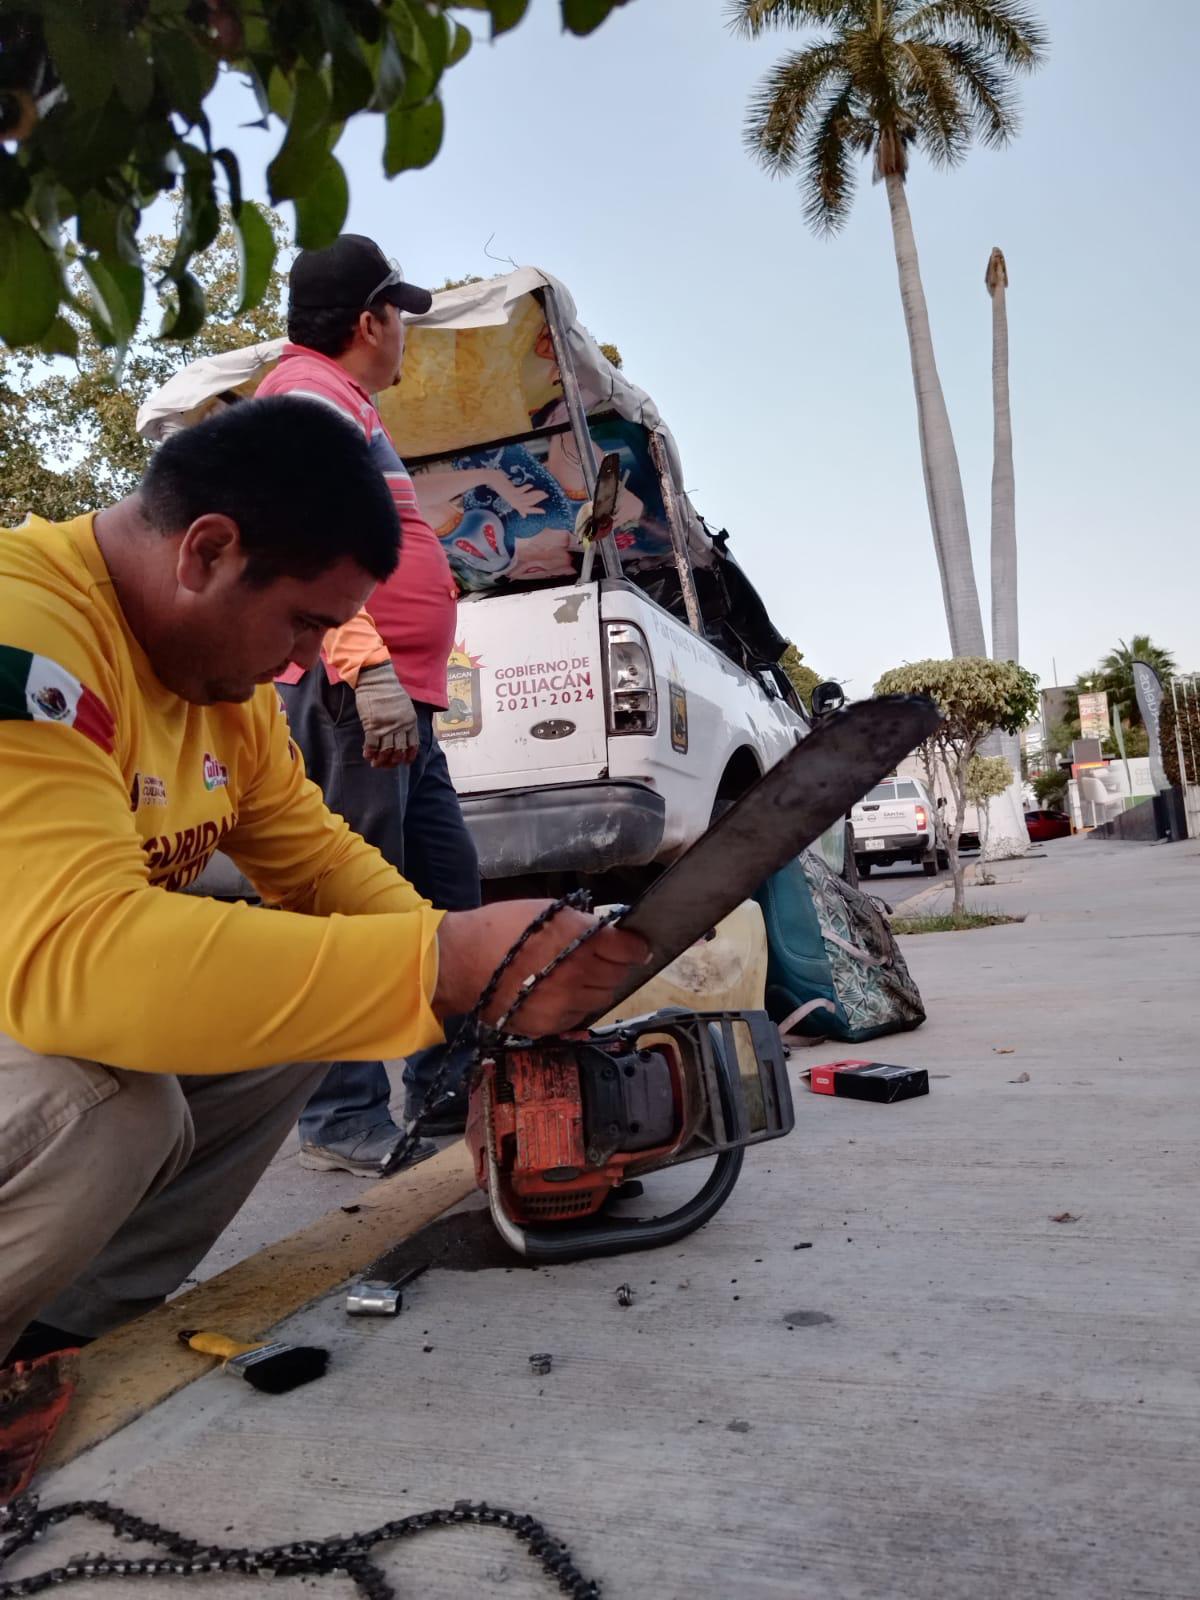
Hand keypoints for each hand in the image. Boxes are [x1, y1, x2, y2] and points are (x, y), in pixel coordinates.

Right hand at [354, 663, 418, 767]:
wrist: (377, 680)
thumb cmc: (389, 691)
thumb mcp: (405, 705)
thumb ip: (405, 720)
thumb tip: (402, 735)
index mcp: (411, 721)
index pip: (413, 744)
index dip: (409, 756)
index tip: (404, 763)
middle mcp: (400, 726)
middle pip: (399, 751)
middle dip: (392, 762)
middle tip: (385, 765)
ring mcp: (386, 726)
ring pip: (386, 751)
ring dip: (380, 760)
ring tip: (375, 764)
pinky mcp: (372, 725)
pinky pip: (372, 745)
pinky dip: (369, 752)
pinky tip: (367, 755)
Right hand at [434, 901, 649, 1036]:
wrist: (461, 962)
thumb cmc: (500, 928)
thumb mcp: (546, 911)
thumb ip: (580, 924)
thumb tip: (605, 934)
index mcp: (581, 940)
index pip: (629, 949)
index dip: (635, 947)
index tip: (635, 946)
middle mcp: (580, 974)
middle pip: (619, 976)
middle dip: (616, 966)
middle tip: (605, 959)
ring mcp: (566, 1003)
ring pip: (602, 999)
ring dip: (598, 986)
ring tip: (581, 976)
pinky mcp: (550, 1024)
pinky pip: (578, 1016)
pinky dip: (577, 1005)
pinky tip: (562, 993)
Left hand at [487, 474, 546, 516]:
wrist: (492, 479)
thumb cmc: (502, 488)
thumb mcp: (511, 498)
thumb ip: (518, 507)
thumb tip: (524, 516)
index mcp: (515, 504)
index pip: (527, 509)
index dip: (535, 511)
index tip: (544, 511)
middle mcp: (514, 502)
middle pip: (529, 502)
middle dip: (539, 499)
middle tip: (546, 495)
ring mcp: (512, 496)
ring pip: (527, 497)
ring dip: (535, 494)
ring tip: (542, 491)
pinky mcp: (510, 490)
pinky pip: (521, 490)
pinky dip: (526, 488)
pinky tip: (531, 485)